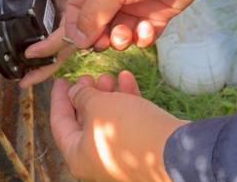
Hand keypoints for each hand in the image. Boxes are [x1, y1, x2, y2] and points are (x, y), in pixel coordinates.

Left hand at [7, 0, 100, 87]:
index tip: (29, 55)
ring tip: (27, 77)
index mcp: (81, 3)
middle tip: (24, 82)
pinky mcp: (70, 13)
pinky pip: (62, 35)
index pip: (66, 33)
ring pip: (66, 46)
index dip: (47, 47)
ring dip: (48, 63)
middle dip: (47, 68)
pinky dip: (50, 49)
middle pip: (67, 48)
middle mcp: (81, 13)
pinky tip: (35, 57)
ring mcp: (76, 15)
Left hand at [50, 71, 187, 181]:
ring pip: (107, 120)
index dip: (59, 98)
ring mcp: (119, 158)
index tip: (61, 80)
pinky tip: (127, 78)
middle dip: (86, 95)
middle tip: (89, 77)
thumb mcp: (97, 106)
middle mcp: (96, 161)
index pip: (60, 123)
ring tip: (108, 75)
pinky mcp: (141, 151)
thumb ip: (81, 97)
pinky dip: (125, 101)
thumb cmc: (129, 131)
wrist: (177, 152)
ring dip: (106, 95)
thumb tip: (75, 93)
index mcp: (78, 156)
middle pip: (84, 122)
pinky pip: (127, 122)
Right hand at [65, 0, 236, 50]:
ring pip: (120, 30)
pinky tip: (147, 29)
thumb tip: (78, 41)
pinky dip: (143, 36)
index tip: (80, 44)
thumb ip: (92, 14)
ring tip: (126, 35)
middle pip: (98, 23)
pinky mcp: (157, 11)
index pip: (78, 7)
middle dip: (100, 35)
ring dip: (121, 38)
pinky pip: (143, 32)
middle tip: (104, 44)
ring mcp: (135, 2)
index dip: (76, 26)